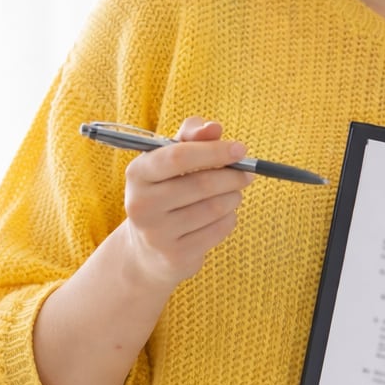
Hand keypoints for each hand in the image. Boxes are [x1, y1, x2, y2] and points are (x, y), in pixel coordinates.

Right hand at [121, 116, 254, 290]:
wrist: (147, 249)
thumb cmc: (165, 191)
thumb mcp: (170, 160)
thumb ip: (192, 137)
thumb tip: (214, 128)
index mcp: (137, 173)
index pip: (178, 156)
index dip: (213, 151)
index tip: (240, 149)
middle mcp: (141, 204)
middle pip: (201, 184)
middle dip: (232, 176)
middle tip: (247, 173)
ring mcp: (157, 234)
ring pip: (214, 208)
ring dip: (233, 197)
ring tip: (233, 193)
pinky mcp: (175, 256)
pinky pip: (218, 230)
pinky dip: (229, 218)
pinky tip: (223, 215)